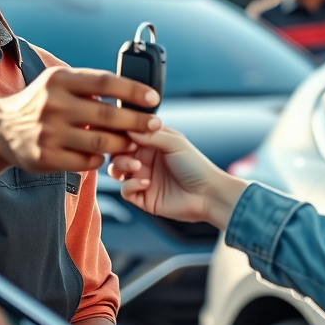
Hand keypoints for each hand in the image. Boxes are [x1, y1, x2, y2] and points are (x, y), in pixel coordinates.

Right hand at [0, 67, 161, 172]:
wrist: (1, 129)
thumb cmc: (41, 103)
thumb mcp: (58, 83)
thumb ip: (89, 86)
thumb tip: (134, 91)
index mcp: (59, 80)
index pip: (105, 82)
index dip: (133, 90)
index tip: (154, 98)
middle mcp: (53, 104)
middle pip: (107, 114)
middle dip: (137, 121)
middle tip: (155, 125)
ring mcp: (48, 132)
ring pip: (100, 142)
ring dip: (122, 144)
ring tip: (133, 143)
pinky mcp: (46, 157)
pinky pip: (86, 161)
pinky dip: (100, 159)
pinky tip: (104, 155)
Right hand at [108, 127, 247, 227]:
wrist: (208, 194)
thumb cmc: (196, 165)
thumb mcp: (175, 142)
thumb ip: (150, 134)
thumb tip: (127, 126)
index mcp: (151, 143)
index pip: (127, 134)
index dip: (120, 133)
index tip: (121, 132)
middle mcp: (144, 159)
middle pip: (117, 151)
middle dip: (118, 150)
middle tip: (129, 152)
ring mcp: (142, 178)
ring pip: (116, 170)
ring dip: (121, 166)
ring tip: (136, 167)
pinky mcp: (143, 197)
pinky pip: (125, 191)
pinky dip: (131, 186)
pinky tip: (146, 184)